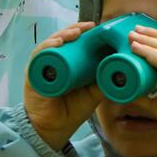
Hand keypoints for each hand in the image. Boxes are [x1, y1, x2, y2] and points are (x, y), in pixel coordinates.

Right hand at [23, 22, 104, 149]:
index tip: (99, 28)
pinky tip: (57, 43)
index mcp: (67, 64)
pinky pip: (38, 56)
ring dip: (63, 35)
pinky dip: (47, 47)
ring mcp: (42, 66)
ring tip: (75, 33)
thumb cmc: (71, 110)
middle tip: (89, 27)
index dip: (85, 34)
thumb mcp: (93, 93)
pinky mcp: (33, 74)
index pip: (74, 43)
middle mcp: (54, 62)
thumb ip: (105, 82)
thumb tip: (124, 70)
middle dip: (75, 30)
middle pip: (62, 39)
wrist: (54, 129)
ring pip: (51, 44)